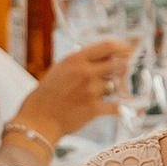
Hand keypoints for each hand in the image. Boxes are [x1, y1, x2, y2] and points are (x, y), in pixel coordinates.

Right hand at [16, 38, 134, 141]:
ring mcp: (90, 91)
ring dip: (114, 89)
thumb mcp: (61, 68)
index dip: (123, 47)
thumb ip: (81, 61)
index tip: (128, 52)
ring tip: (104, 93)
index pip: (109, 46)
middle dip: (124, 69)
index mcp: (76, 59)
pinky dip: (123, 108)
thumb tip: (104, 57)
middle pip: (119, 64)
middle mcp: (85, 72)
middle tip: (124, 73)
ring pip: (116, 85)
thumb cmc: (47, 94)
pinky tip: (126, 109)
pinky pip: (117, 107)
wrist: (39, 119)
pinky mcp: (93, 109)